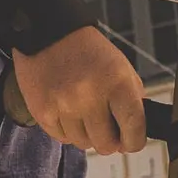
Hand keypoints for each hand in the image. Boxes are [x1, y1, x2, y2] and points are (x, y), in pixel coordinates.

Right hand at [17, 24, 149, 155]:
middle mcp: (90, 96)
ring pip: (83, 144)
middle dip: (109, 140)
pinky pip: (62, 138)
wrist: (49, 33)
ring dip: (86, 134)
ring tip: (82, 111)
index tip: (131, 142)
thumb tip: (133, 136)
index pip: (134, 129)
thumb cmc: (88, 51)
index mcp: (116, 83)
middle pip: (106, 145)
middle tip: (105, 127)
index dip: (134, 142)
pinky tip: (66, 110)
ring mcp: (64, 106)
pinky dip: (67, 130)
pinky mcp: (43, 112)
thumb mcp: (121, 68)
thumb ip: (132, 101)